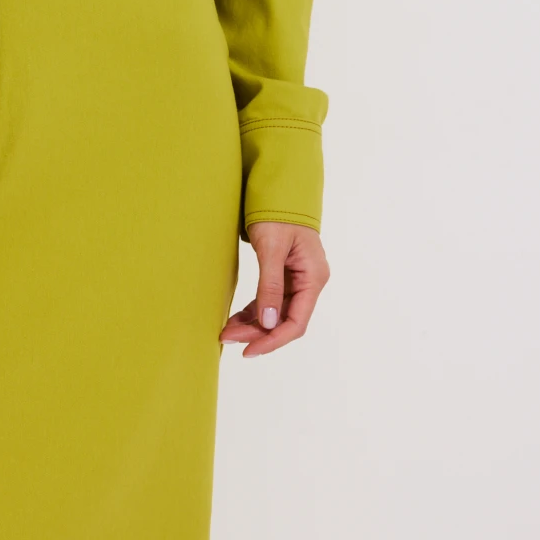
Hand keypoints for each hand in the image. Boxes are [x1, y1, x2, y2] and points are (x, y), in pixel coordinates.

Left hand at [219, 222, 328, 357]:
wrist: (278, 189)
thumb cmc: (278, 214)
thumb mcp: (272, 248)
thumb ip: (270, 285)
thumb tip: (267, 322)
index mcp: (313, 277)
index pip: (296, 322)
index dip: (273, 339)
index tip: (249, 350)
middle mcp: (309, 282)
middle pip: (285, 320)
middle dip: (257, 333)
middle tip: (228, 338)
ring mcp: (297, 279)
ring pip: (275, 313)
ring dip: (253, 324)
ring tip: (227, 332)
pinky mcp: (285, 275)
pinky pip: (269, 300)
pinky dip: (253, 311)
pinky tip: (236, 319)